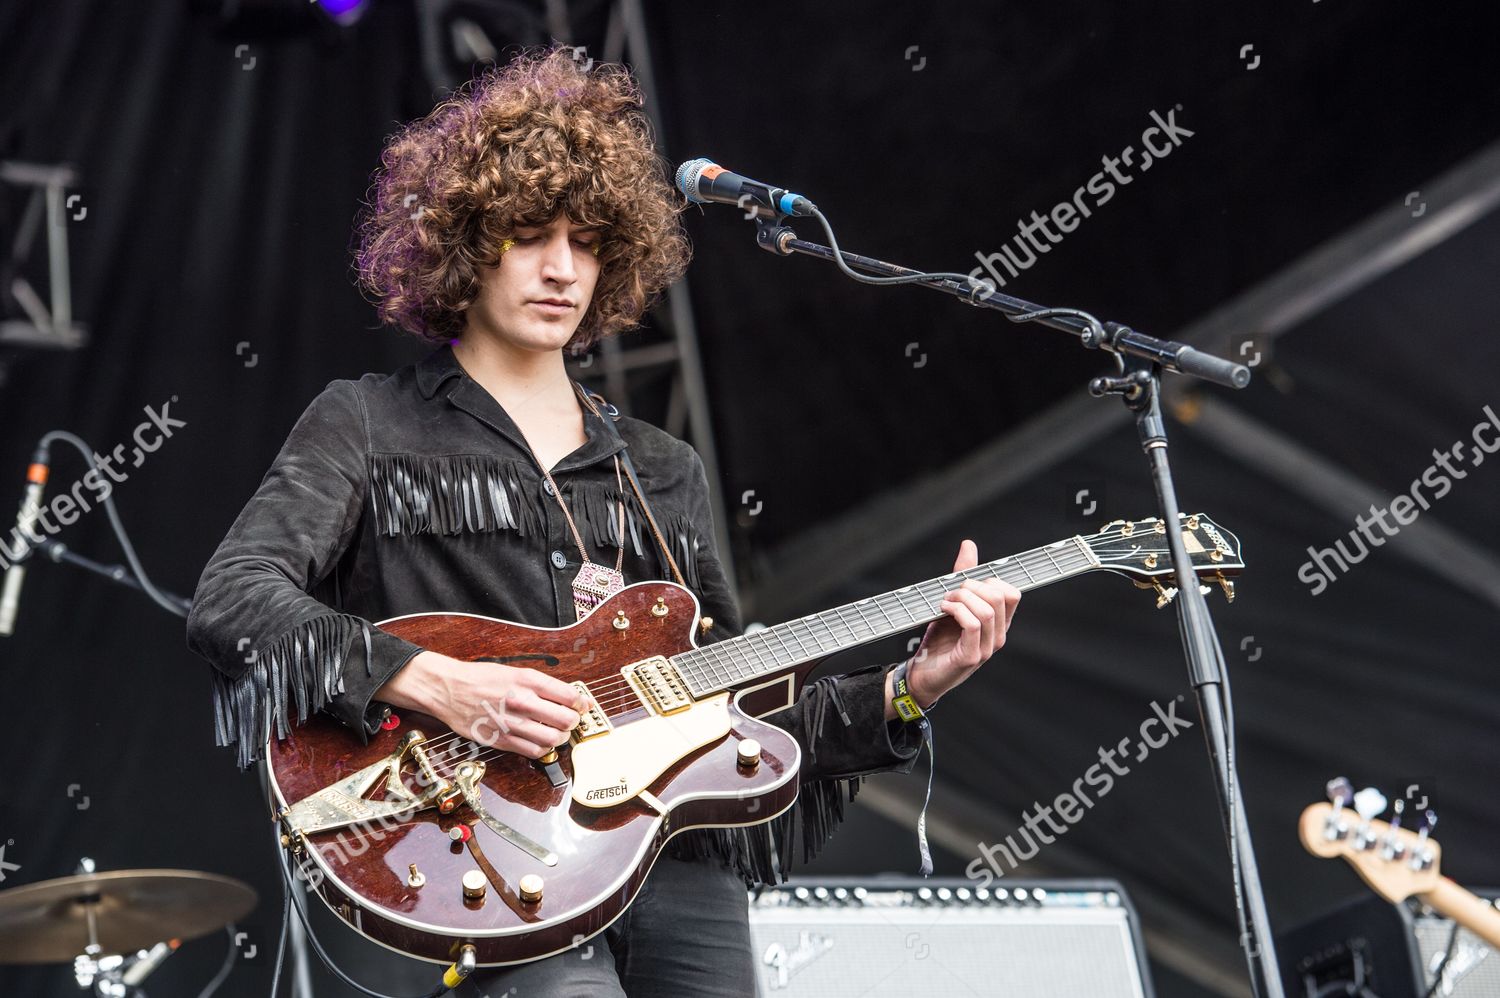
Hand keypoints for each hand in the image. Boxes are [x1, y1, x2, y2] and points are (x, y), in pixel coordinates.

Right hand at [378, 651, 586, 758]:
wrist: (449, 689)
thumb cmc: (481, 678)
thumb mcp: (513, 671)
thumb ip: (540, 684)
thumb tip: (568, 697)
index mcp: (527, 680)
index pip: (569, 696)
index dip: (581, 703)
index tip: (582, 706)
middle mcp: (521, 701)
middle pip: (565, 719)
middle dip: (573, 721)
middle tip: (570, 720)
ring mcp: (512, 723)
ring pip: (552, 738)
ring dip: (560, 737)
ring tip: (557, 733)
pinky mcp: (501, 740)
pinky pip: (534, 751)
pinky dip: (543, 748)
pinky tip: (541, 742)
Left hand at [903, 539, 1020, 707]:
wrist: (921, 675)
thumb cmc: (939, 642)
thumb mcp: (952, 604)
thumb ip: (962, 577)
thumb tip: (969, 546)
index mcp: (997, 624)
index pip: (1013, 593)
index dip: (991, 579)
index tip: (967, 581)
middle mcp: (997, 636)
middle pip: (1001, 597)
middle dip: (973, 585)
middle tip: (952, 592)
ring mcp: (986, 648)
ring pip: (987, 610)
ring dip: (962, 597)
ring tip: (945, 602)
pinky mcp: (970, 657)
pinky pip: (973, 625)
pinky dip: (956, 610)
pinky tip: (943, 610)